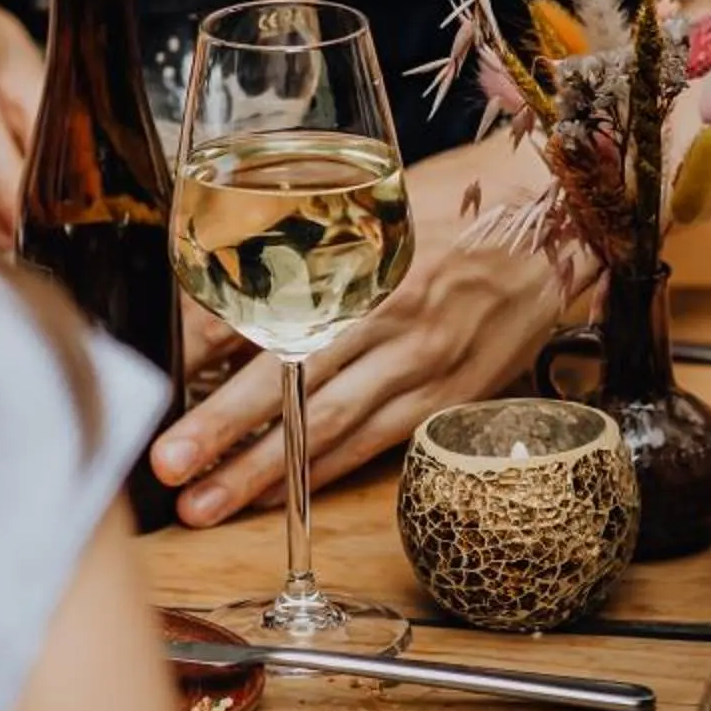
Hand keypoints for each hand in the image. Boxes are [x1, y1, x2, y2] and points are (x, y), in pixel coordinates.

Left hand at [148, 147, 583, 524]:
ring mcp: (421, 361)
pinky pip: (373, 443)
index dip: (208, 351)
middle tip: (167, 463)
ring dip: (263, 471)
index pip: (270, 310)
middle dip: (224, 427)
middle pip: (293, 379)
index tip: (160, 383)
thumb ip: (302, 249)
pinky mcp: (446, 396)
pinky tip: (277, 499)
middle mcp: (389, 312)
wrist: (550, 231)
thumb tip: (221, 298)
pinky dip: (322, 471)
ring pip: (329, 425)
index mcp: (362, 257)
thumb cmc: (452, 210)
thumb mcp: (373, 207)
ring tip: (205, 503)